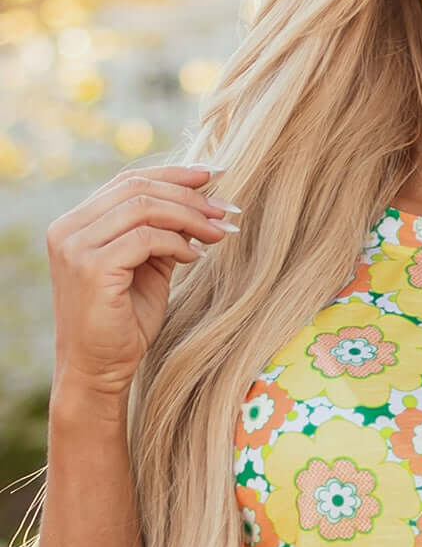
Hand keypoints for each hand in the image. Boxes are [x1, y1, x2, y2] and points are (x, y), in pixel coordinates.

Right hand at [45, 163, 237, 404]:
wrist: (98, 372)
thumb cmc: (124, 326)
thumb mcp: (146, 272)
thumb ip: (161, 238)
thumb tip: (198, 206)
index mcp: (78, 223)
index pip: (128, 181)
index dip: (173, 174)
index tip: (213, 176)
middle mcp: (70, 228)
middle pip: (136, 188)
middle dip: (188, 196)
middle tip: (226, 210)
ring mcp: (76, 246)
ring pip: (143, 208)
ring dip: (189, 217)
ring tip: (220, 232)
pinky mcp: (92, 267)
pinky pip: (144, 238)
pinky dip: (177, 243)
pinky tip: (198, 257)